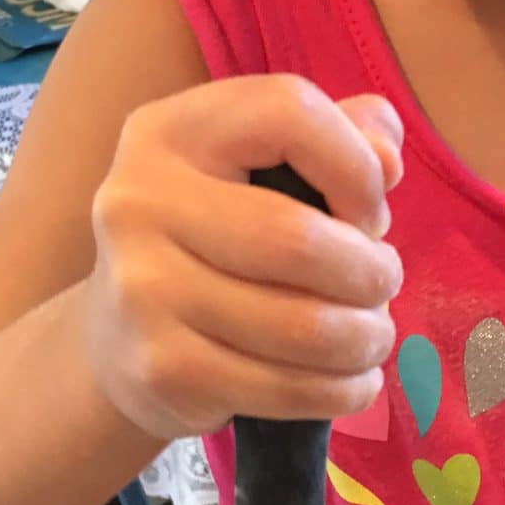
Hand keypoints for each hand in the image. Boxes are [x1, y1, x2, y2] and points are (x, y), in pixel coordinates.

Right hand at [86, 76, 403, 441]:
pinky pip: (285, 388)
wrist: (116, 337)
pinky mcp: (163, 371)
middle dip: (371, 273)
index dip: (356, 165)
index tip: (369, 212)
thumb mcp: (260, 166)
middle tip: (384, 285)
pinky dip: (341, 391)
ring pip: (303, 326)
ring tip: (373, 336)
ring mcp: (143, 292)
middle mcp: (139, 202)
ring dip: (366, 338)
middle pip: (297, 240)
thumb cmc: (214, 238)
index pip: (289, 113)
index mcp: (169, 132)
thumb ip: (337, 137)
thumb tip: (387, 157)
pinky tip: (351, 381)